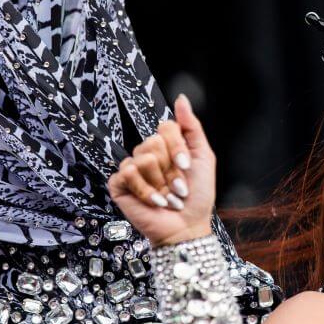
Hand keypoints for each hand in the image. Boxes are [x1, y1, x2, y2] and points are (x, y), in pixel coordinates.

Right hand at [107, 93, 216, 247]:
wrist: (187, 225)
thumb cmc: (198, 195)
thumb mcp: (203, 157)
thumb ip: (192, 127)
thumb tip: (181, 98)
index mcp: (166, 146)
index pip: (165, 127)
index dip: (177, 147)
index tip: (186, 165)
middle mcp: (147, 153)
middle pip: (154, 142)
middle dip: (171, 169)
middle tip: (178, 186)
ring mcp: (132, 168)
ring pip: (143, 158)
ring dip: (161, 182)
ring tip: (168, 196)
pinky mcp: (119, 184)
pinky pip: (128, 174)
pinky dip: (147, 191)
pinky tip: (156, 201)